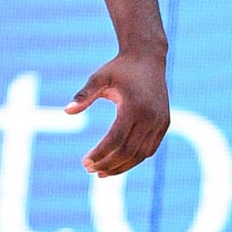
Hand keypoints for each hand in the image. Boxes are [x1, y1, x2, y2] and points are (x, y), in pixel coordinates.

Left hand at [64, 52, 169, 176]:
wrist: (147, 58)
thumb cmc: (119, 68)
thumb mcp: (99, 77)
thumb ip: (84, 95)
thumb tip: (66, 111)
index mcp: (134, 107)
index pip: (116, 139)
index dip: (101, 153)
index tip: (85, 162)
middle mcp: (151, 117)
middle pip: (129, 151)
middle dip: (109, 164)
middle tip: (90, 171)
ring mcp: (161, 122)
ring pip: (141, 153)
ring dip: (122, 166)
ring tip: (102, 173)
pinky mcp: (165, 123)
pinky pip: (150, 148)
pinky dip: (135, 158)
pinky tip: (119, 163)